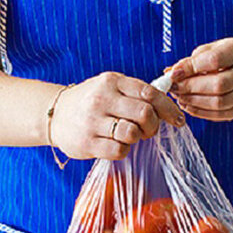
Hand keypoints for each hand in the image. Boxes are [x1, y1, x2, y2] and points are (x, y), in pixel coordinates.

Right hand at [49, 72, 185, 160]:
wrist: (55, 114)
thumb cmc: (91, 100)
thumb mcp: (111, 86)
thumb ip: (137, 92)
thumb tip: (168, 101)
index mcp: (112, 81)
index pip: (149, 92)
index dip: (168, 107)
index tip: (177, 118)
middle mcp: (102, 99)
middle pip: (145, 113)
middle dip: (154, 125)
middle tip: (149, 129)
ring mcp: (93, 121)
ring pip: (133, 133)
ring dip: (138, 137)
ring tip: (130, 135)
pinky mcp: (87, 143)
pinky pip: (119, 150)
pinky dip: (124, 149)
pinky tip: (116, 143)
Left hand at [166, 38, 232, 121]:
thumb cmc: (222, 57)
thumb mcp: (209, 50)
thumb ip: (191, 61)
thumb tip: (171, 73)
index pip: (215, 60)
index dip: (191, 68)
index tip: (174, 73)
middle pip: (219, 84)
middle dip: (191, 87)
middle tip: (174, 87)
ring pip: (220, 102)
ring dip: (194, 101)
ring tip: (179, 96)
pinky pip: (220, 115)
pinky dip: (200, 112)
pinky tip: (188, 105)